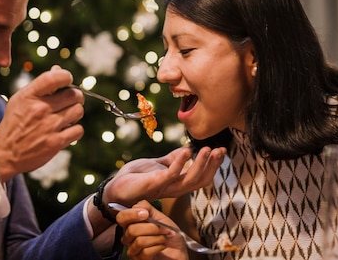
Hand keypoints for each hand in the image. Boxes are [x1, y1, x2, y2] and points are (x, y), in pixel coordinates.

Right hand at [0, 66, 83, 181]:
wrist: (4, 153)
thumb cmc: (14, 123)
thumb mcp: (21, 99)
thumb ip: (40, 85)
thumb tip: (58, 70)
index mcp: (29, 96)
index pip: (54, 78)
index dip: (66, 76)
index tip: (67, 80)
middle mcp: (40, 109)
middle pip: (73, 94)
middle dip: (75, 96)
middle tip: (70, 100)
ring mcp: (48, 126)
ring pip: (78, 111)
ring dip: (75, 112)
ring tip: (67, 116)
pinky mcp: (55, 142)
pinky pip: (78, 130)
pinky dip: (75, 130)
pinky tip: (65, 130)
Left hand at [104, 146, 225, 206]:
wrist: (116, 187)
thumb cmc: (136, 178)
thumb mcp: (158, 165)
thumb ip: (173, 159)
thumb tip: (189, 149)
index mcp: (177, 184)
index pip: (201, 177)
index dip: (213, 166)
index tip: (221, 151)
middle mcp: (174, 189)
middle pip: (200, 181)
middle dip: (212, 166)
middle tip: (220, 150)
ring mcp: (165, 187)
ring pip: (189, 180)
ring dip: (200, 164)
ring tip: (207, 150)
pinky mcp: (154, 184)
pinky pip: (171, 174)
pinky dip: (180, 163)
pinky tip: (187, 151)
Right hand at [117, 200, 187, 259]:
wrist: (179, 249)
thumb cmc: (168, 234)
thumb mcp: (160, 217)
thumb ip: (147, 208)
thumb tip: (137, 207)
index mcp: (131, 224)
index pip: (121, 217)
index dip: (131, 214)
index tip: (145, 214)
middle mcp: (129, 237)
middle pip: (131, 230)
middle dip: (152, 228)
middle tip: (163, 229)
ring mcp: (133, 250)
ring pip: (139, 241)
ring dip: (157, 238)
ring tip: (164, 238)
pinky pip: (145, 252)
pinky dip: (158, 247)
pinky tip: (162, 246)